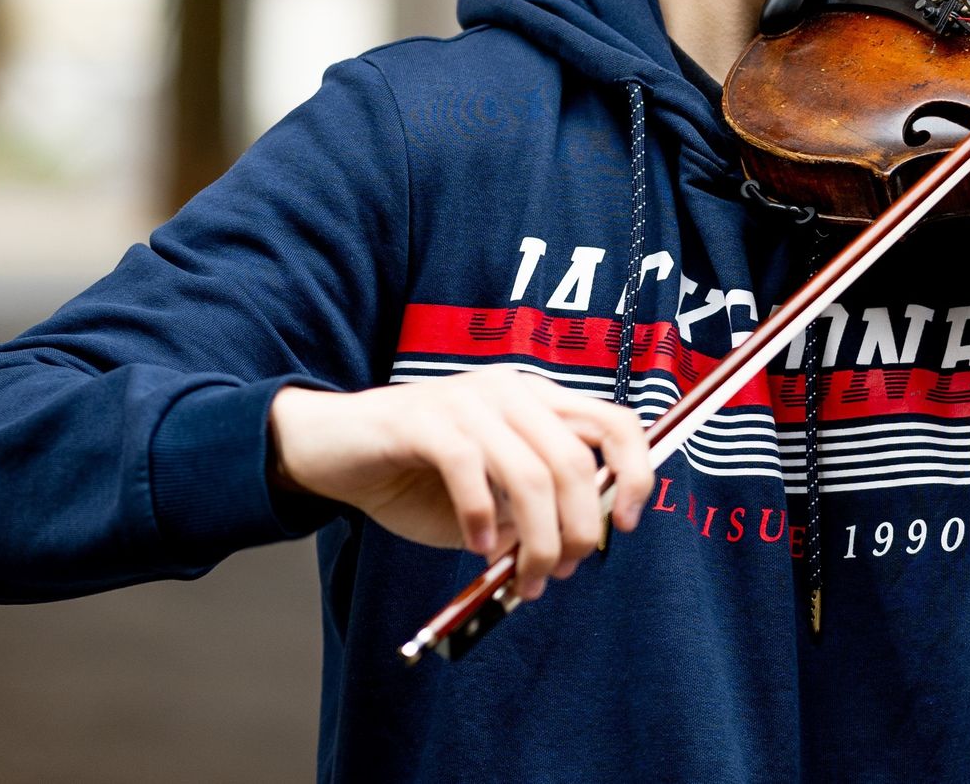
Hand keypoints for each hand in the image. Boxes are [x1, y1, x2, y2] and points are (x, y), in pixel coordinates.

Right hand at [268, 368, 652, 599]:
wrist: (333, 449)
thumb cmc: (416, 476)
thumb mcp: (489, 499)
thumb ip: (531, 512)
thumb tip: (575, 548)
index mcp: (538, 400)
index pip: (615, 422)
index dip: (636, 473)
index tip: (625, 526)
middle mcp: (512, 391)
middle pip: (575, 459)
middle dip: (578, 529)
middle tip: (560, 573)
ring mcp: (469, 399)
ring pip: (531, 472)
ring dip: (536, 540)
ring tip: (523, 578)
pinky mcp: (425, 418)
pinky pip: (470, 469)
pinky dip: (481, 518)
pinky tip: (477, 548)